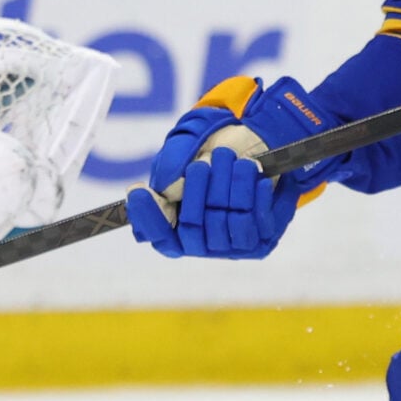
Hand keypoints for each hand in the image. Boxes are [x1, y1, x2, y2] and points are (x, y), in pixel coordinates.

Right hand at [124, 75, 335, 259]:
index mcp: (177, 231)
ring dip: (231, 187)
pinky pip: (257, 223)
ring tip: (235, 161)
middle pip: (192, 225)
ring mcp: (231, 248)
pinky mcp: (261, 243)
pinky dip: (257, 197)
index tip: (139, 190)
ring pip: (226, 221)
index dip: (148, 216)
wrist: (255, 152)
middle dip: (197, 190)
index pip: (159, 236)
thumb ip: (171, 166)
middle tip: (202, 164)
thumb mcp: (186, 152)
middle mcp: (202, 246)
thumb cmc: (213, 157)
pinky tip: (258, 177)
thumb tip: (165, 188)